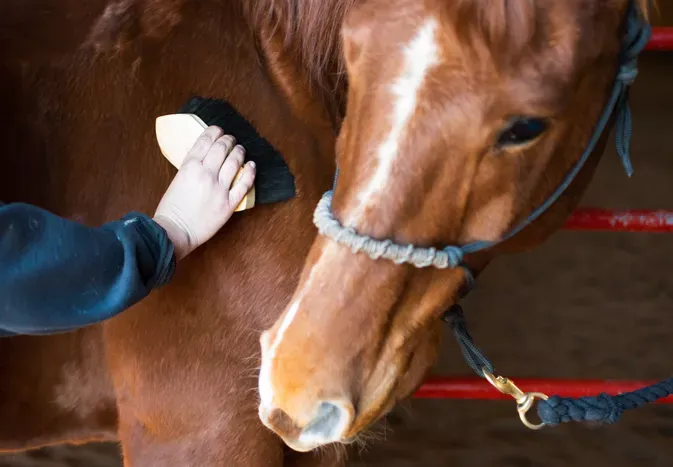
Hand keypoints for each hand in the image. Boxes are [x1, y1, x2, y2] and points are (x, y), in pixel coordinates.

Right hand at [153, 126, 255, 259]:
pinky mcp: (229, 203)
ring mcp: (219, 188)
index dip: (214, 132)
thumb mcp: (177, 179)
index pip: (205, 141)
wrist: (175, 231)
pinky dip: (250, 172)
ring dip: (239, 152)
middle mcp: (206, 174)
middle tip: (231, 139)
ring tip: (240, 148)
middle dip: (228, 140)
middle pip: (222, 148)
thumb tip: (204, 158)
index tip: (218, 130)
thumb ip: (191, 168)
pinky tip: (252, 165)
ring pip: (234, 162)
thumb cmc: (171, 208)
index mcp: (189, 167)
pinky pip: (244, 184)